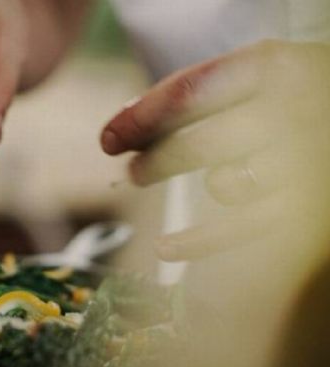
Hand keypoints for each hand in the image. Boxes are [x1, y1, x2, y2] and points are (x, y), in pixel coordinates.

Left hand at [100, 40, 329, 261]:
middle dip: (154, 160)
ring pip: (223, 184)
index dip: (141, 118)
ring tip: (162, 179)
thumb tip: (126, 120)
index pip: (189, 94)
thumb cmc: (300, 99)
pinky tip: (166, 246)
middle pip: (199, 144)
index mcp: (276, 69)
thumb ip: (203, 90)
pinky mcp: (308, 210)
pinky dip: (199, 242)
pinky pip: (243, 230)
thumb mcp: (264, 74)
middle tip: (132, 171)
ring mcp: (304, 164)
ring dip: (191, 191)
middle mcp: (292, 113)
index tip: (110, 137)